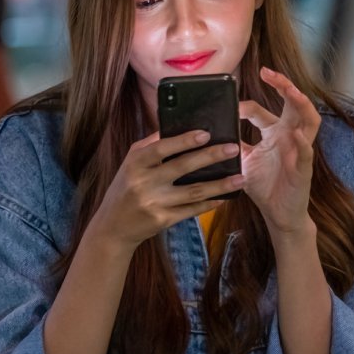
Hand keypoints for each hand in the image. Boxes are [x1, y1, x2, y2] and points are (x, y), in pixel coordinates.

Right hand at [87, 129, 245, 254]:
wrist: (112, 226)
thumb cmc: (125, 188)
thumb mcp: (130, 164)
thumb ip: (151, 145)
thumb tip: (178, 127)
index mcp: (135, 163)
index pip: (161, 148)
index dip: (184, 141)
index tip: (206, 133)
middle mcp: (143, 183)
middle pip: (182, 167)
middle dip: (210, 156)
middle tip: (233, 148)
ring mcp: (154, 203)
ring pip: (193, 191)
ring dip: (220, 185)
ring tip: (240, 178)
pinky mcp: (162, 220)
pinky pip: (191, 210)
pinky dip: (209, 203)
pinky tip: (224, 197)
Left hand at [238, 66, 320, 235]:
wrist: (278, 213)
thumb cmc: (263, 185)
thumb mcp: (242, 162)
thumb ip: (231, 145)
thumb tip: (208, 134)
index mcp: (273, 133)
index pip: (261, 110)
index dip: (246, 104)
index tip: (229, 103)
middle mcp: (289, 136)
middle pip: (292, 104)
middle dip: (283, 85)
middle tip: (268, 72)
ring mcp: (299, 150)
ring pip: (308, 121)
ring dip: (301, 104)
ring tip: (291, 92)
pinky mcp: (303, 168)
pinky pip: (305, 153)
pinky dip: (301, 143)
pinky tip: (295, 134)